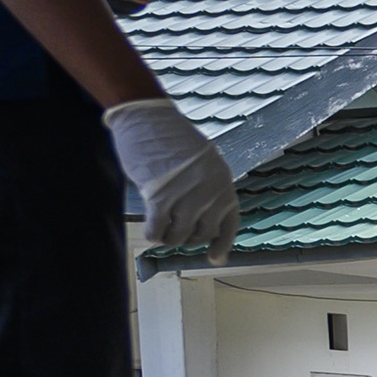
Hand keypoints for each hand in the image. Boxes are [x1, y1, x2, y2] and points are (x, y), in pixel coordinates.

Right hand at [105, 98, 237, 262]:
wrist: (147, 117)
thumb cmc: (172, 141)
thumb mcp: (203, 164)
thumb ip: (208, 190)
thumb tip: (204, 226)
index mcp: (224, 182)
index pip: (230, 223)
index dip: (223, 244)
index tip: (215, 259)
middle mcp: (210, 190)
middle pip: (202, 233)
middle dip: (187, 238)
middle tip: (173, 232)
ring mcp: (186, 193)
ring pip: (179, 234)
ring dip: (168, 237)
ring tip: (160, 229)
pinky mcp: (159, 194)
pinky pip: (157, 228)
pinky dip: (153, 234)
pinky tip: (150, 230)